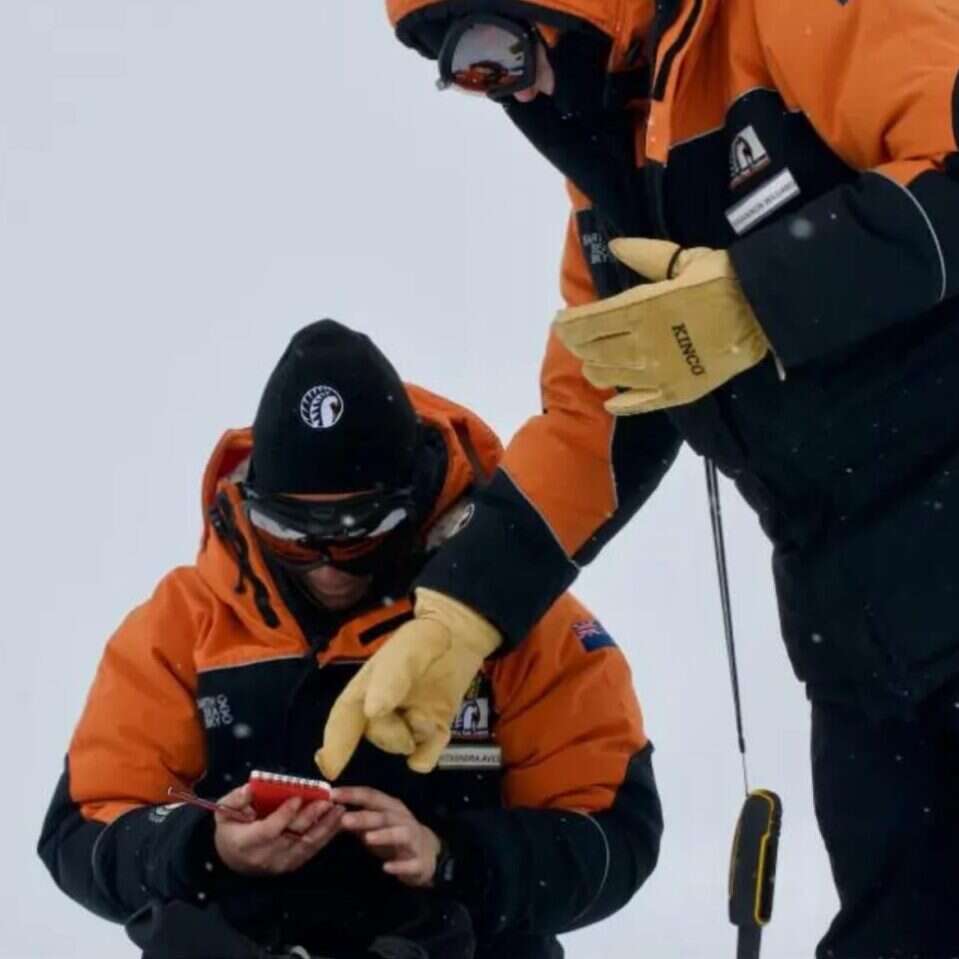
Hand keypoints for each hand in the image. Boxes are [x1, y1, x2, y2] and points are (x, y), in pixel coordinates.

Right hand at [213, 783, 344, 875]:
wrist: (232, 860)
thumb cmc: (230, 829)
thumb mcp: (224, 811)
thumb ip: (236, 799)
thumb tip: (252, 787)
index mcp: (246, 842)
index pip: (269, 830)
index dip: (284, 815)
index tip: (298, 797)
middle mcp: (265, 856)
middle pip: (292, 837)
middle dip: (311, 817)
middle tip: (327, 800)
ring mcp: (281, 863)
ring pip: (307, 844)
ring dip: (326, 827)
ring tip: (339, 809)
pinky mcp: (292, 865)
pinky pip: (312, 850)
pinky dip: (326, 836)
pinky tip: (337, 821)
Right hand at [315, 588, 500, 778]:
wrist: (463, 636)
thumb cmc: (427, 639)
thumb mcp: (407, 650)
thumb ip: (389, 679)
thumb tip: (372, 712)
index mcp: (367, 687)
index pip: (344, 718)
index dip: (334, 744)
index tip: (329, 769)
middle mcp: (384, 708)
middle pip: (377, 735)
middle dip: (391, 735)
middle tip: (413, 719)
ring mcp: (409, 720)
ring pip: (401, 747)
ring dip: (415, 739)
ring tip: (430, 716)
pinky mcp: (433, 730)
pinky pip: (424, 757)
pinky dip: (430, 753)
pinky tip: (440, 733)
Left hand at [334, 786, 441, 887]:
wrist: (428, 854)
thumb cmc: (396, 836)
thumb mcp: (378, 824)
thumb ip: (358, 818)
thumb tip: (333, 812)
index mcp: (391, 808)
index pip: (371, 796)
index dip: (353, 794)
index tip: (332, 794)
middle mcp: (403, 820)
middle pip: (384, 816)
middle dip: (364, 817)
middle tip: (344, 820)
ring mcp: (413, 840)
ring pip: (400, 834)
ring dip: (384, 835)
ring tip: (367, 839)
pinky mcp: (418, 862)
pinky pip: (410, 864)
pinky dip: (399, 865)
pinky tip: (386, 868)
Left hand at [553, 239, 769, 414]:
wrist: (762, 310)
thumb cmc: (722, 278)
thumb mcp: (682, 259)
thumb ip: (644, 255)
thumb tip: (613, 246)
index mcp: (639, 310)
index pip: (586, 323)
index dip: (567, 324)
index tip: (560, 321)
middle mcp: (641, 345)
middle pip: (592, 351)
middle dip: (578, 344)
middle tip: (576, 338)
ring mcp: (657, 373)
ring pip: (608, 377)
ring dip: (594, 368)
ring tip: (592, 361)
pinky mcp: (676, 392)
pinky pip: (638, 404)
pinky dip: (620, 403)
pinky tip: (612, 400)